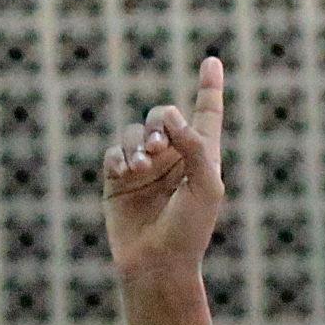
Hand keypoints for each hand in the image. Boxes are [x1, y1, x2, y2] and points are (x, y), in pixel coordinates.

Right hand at [102, 57, 227, 280]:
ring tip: (140, 168)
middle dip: (158, 123)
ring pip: (134, 132)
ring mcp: (145, 166)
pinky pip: (113, 152)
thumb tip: (170, 114)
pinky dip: (118, 157)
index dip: (209, 88)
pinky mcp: (118, 178)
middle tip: (158, 148)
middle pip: (162, 116)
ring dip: (136, 144)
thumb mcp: (206, 187)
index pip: (207, 115)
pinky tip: (125, 173)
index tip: (212, 61)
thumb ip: (194, 146)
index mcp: (203, 158)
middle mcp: (174, 158)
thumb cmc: (190, 230)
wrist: (157, 263)